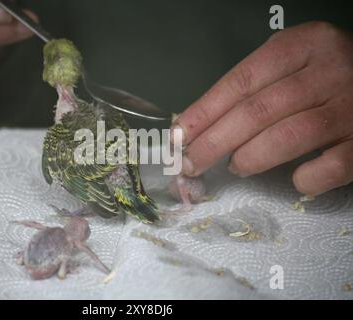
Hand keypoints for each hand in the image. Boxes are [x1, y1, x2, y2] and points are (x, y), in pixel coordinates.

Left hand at [172, 22, 352, 196]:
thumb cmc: (325, 75)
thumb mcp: (291, 63)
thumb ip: (253, 87)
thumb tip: (199, 126)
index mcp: (303, 45)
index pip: (241, 81)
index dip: (205, 112)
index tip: (179, 136)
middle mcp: (329, 71)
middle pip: (258, 111)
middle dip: (215, 142)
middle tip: (192, 163)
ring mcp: (352, 106)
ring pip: (288, 136)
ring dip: (251, 157)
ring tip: (236, 166)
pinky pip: (332, 166)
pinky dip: (306, 178)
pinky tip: (295, 180)